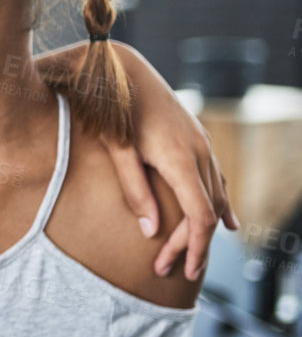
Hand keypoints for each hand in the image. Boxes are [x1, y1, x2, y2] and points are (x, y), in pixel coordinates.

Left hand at [106, 46, 234, 280]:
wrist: (118, 65)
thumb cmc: (110, 106)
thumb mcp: (115, 150)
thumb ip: (134, 190)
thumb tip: (151, 231)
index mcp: (180, 159)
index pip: (200, 217)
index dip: (195, 247)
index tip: (184, 271)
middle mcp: (198, 152)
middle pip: (207, 211)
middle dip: (192, 244)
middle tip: (168, 269)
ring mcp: (200, 143)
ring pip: (214, 194)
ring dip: (205, 227)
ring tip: (194, 256)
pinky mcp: (194, 137)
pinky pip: (214, 177)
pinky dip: (218, 202)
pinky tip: (226, 219)